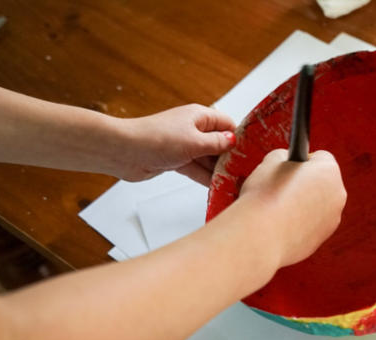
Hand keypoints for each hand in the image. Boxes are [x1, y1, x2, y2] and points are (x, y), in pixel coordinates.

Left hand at [117, 104, 235, 183]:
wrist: (125, 151)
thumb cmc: (156, 139)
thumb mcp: (194, 142)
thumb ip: (217, 143)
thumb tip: (233, 141)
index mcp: (200, 116)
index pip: (227, 124)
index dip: (239, 138)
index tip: (250, 153)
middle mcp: (193, 129)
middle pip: (219, 143)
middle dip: (229, 158)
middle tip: (244, 173)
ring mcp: (184, 145)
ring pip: (207, 158)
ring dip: (217, 171)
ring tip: (233, 183)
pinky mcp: (175, 160)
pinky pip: (196, 168)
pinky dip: (204, 177)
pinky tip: (216, 187)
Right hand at [239, 149, 346, 266]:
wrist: (260, 236)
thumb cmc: (265, 196)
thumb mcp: (270, 161)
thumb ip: (284, 157)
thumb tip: (286, 162)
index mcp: (329, 171)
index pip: (320, 157)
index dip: (300, 161)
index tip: (285, 168)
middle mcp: (337, 195)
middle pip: (321, 182)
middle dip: (304, 183)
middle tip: (280, 187)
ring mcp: (332, 220)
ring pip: (316, 205)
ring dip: (302, 204)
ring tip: (278, 208)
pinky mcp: (321, 239)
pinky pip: (310, 225)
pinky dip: (298, 223)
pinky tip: (280, 224)